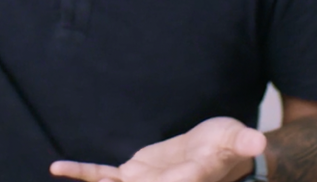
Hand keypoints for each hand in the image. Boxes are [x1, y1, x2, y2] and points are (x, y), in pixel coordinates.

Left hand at [51, 117, 266, 181]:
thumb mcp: (237, 139)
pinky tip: (57, 168)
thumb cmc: (230, 145)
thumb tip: (258, 141)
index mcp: (189, 180)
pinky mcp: (132, 176)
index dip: (163, 179)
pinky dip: (82, 173)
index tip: (132, 177)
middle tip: (94, 179)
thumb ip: (244, 142)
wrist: (216, 150)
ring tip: (63, 171)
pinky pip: (102, 177)